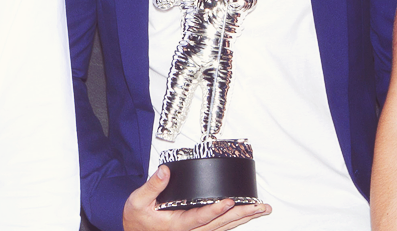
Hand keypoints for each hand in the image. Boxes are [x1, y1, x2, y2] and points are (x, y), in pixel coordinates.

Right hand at [123, 165, 271, 230]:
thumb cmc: (137, 218)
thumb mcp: (138, 200)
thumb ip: (153, 185)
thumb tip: (165, 171)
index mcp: (177, 225)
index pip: (200, 218)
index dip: (215, 210)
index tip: (229, 201)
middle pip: (219, 225)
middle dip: (241, 214)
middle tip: (258, 207)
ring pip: (223, 228)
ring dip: (242, 219)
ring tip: (259, 210)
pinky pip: (218, 229)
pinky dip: (233, 222)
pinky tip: (244, 215)